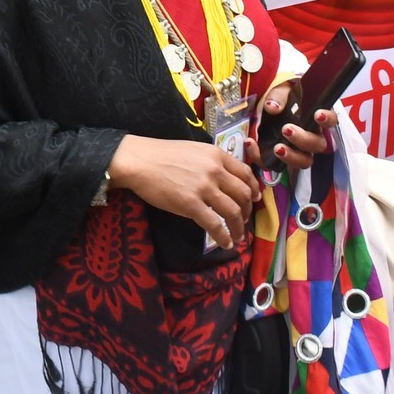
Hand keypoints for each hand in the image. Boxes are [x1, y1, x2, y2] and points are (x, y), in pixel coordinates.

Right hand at [108, 134, 260, 249]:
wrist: (140, 161)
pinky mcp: (191, 204)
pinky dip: (224, 236)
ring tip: (237, 236)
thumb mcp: (194, 151)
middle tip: (243, 220)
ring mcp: (204, 188)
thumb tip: (223, 180)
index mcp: (216, 155)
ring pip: (233, 211)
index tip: (254, 199)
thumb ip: (211, 162)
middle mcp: (215, 170)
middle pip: (243, 194)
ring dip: (238, 227)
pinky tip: (225, 243)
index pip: (245, 173)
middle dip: (247, 211)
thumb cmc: (162, 155)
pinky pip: (215, 224)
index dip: (254, 189)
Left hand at [256, 90, 337, 172]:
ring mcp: (298, 150)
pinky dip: (261, 157)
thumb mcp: (281, 89)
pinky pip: (274, 164)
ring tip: (277, 148)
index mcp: (315, 118)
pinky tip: (250, 143)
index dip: (327, 119)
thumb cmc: (282, 97)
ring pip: (303, 161)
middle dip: (303, 139)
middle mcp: (311, 136)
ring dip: (291, 157)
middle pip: (317, 145)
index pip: (331, 120)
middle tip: (286, 130)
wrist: (267, 106)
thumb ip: (279, 95)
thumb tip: (272, 107)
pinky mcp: (280, 157)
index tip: (317, 114)